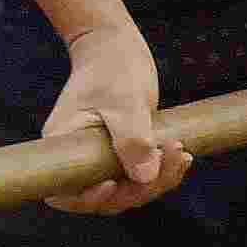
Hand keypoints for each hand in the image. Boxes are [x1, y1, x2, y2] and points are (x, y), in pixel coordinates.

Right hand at [43, 21, 187, 212]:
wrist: (115, 46)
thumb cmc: (112, 67)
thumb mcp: (125, 101)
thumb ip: (132, 139)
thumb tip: (144, 178)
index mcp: (65, 144)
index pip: (67, 192)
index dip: (89, 199)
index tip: (113, 184)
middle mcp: (78, 156)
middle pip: (104, 197)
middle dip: (140, 188)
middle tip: (171, 159)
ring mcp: (98, 157)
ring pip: (126, 189)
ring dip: (157, 181)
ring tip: (181, 155)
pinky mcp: (119, 153)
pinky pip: (138, 175)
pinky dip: (161, 172)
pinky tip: (182, 156)